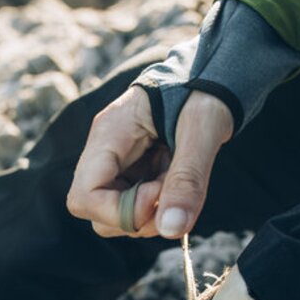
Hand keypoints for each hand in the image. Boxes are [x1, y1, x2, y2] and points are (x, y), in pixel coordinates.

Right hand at [66, 86, 233, 238]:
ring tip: (177, 181)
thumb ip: (187, 180)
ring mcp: (116, 166)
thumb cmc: (207, 88)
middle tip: (171, 191)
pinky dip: (158, 206)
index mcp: (108, 135)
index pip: (83, 197)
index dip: (119, 212)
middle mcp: (103, 154)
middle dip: (136, 217)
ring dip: (149, 214)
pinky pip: (133, 208)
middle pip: (95, 212)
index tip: (158, 194)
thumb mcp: (203, 129)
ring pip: (113, 216)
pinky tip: (176, 182)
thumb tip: (171, 230)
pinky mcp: (132, 174)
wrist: (216, 69)